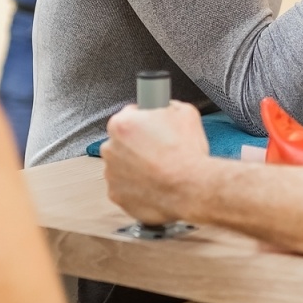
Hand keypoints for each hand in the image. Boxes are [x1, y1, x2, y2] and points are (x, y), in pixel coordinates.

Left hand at [101, 100, 210, 225]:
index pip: (129, 114)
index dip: (145, 120)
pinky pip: (124, 187)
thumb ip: (168, 107)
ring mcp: (111, 174)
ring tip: (161, 169)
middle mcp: (110, 148)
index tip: (153, 127)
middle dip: (138, 144)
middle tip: (161, 150)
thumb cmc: (187, 154)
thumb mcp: (186, 113)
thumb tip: (167, 108)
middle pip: (122, 141)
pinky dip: (137, 187)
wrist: (192, 189)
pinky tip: (155, 184)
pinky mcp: (116, 195)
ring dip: (136, 166)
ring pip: (122, 166)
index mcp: (122, 124)